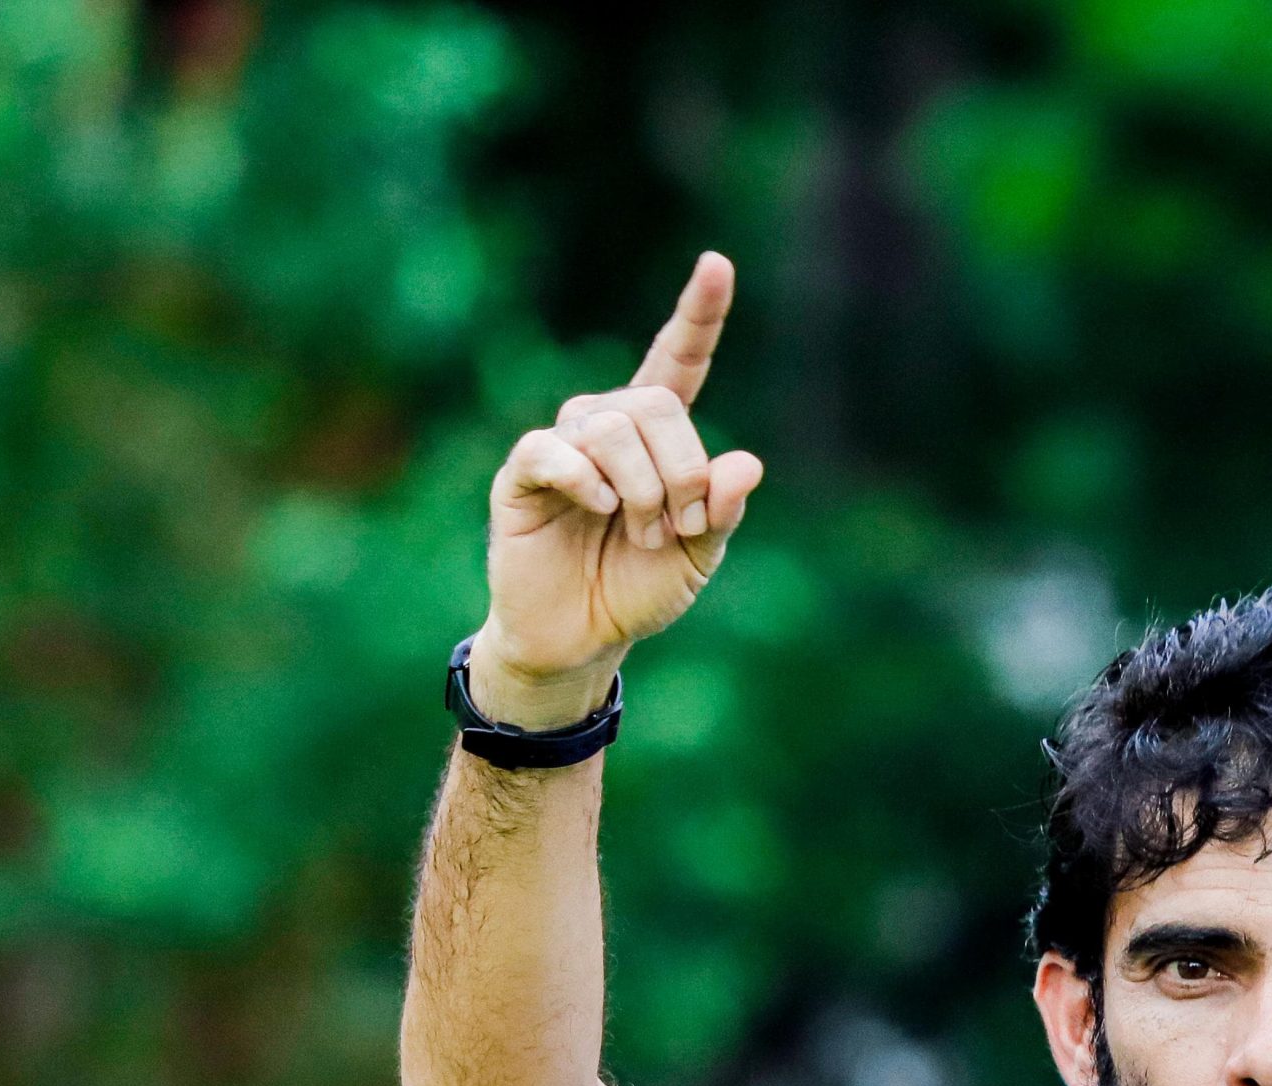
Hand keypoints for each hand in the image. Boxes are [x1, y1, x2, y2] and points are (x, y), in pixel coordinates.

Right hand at [472, 252, 764, 727]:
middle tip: (679, 527)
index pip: (677, 361)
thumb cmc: (638, 588)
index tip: (716, 264)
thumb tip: (748, 464)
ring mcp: (563, 444)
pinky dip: (587, 482)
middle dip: (682, 471)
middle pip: (654, 404)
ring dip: (643, 490)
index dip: (697, 314)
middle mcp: (606, 425)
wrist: (581, 637)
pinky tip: (599, 510)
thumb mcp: (698, 556)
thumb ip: (722, 511)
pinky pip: (556, 452)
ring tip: (643, 535)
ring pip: (611, 427)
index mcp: (656, 438)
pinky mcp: (523, 473)